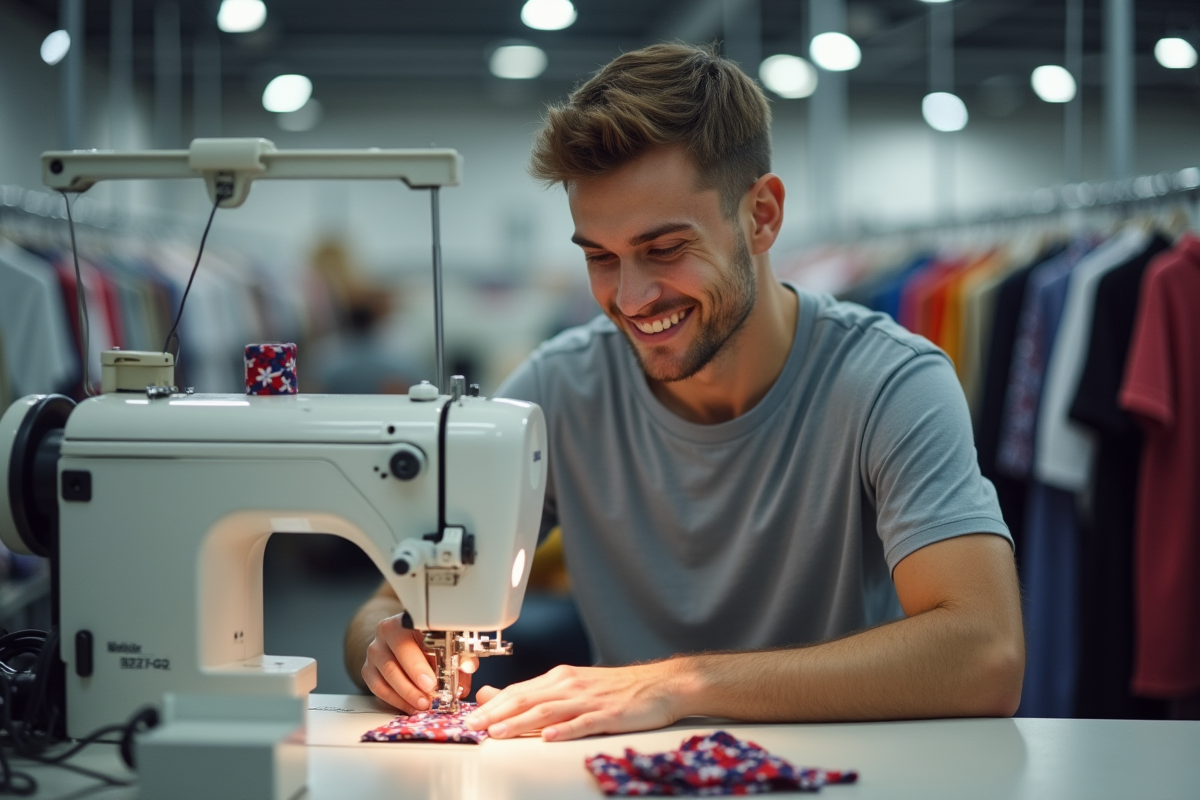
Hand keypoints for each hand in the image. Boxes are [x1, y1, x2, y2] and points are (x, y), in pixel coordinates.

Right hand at [360, 616, 477, 713]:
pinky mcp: (368, 669)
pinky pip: (378, 688)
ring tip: (421, 706)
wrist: (405, 636)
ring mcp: (375, 652)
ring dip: (404, 695)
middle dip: (411, 686)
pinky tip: (409, 706)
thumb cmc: (430, 638)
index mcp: (404, 622)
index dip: (418, 665)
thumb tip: (468, 666)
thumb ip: (460, 653)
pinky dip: (394, 700)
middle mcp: (385, 635)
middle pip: (393, 663)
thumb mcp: (449, 640)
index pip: (407, 642)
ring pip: (384, 677)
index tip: (431, 682)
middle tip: (427, 700)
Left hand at [464, 662, 683, 741]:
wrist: (661, 684)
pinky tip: (549, 737)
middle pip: (527, 699)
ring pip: (548, 710)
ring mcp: (589, 699)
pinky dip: (565, 730)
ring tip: (498, 732)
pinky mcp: (609, 714)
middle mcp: (571, 685)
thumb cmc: (617, 690)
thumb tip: (496, 696)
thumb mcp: (573, 687)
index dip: (492, 704)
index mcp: (561, 678)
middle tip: (472, 725)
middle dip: (496, 713)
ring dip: (520, 722)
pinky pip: (583, 723)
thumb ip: (536, 694)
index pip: (518, 691)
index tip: (468, 717)